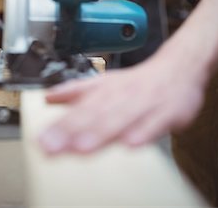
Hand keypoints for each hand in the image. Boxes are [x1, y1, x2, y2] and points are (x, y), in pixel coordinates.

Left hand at [38, 45, 205, 153]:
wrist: (175, 69)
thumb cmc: (136, 82)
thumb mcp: (104, 83)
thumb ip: (75, 92)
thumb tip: (47, 97)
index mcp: (103, 90)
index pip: (78, 109)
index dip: (60, 125)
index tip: (42, 140)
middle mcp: (120, 95)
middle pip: (94, 115)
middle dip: (72, 131)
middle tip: (52, 147)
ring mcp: (143, 103)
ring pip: (120, 118)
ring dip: (101, 132)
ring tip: (81, 147)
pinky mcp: (167, 111)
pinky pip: (155, 123)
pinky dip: (143, 132)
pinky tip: (130, 143)